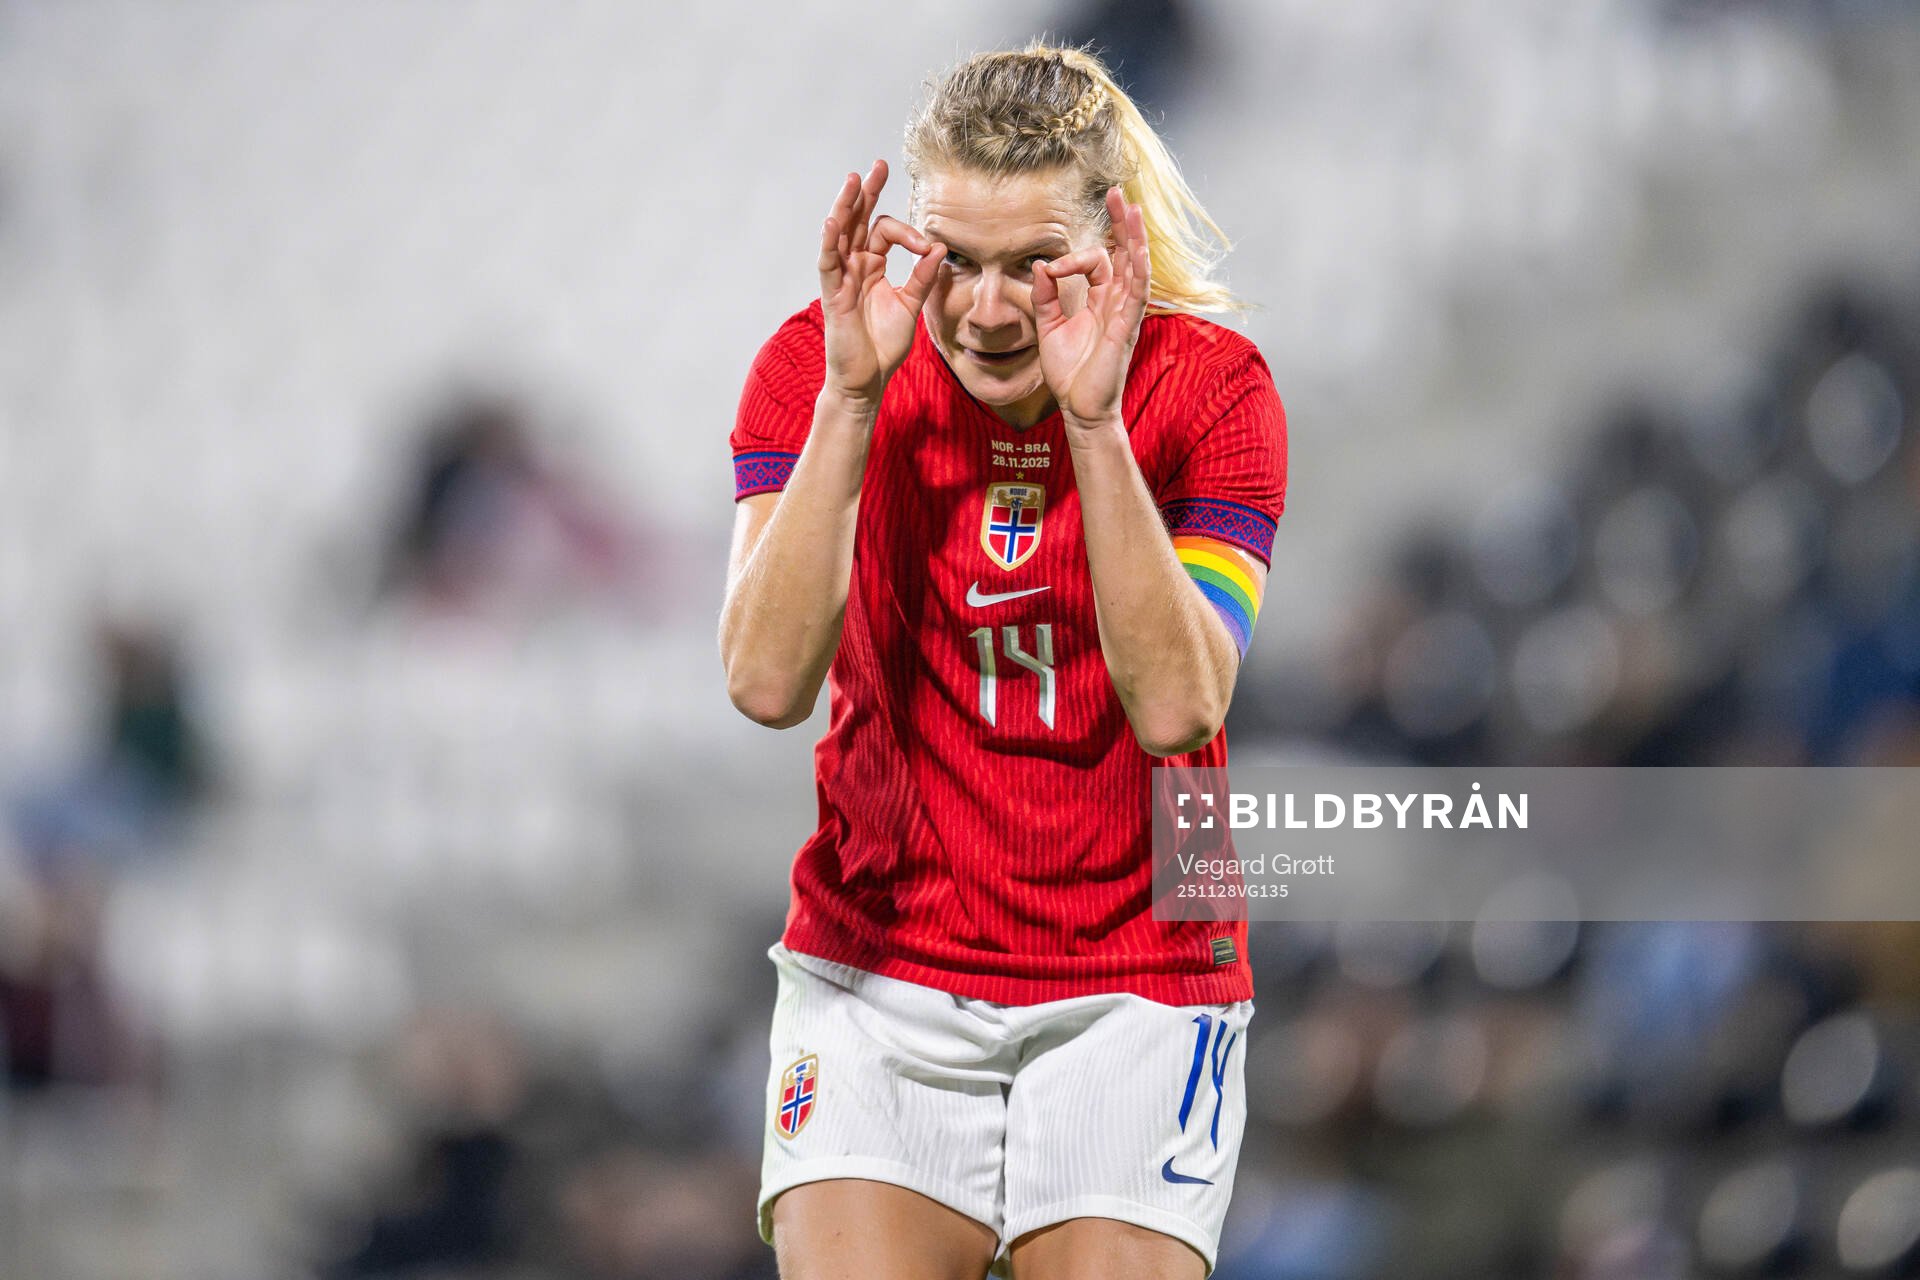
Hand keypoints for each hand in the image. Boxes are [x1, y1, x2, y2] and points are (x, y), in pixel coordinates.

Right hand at [817, 159, 944, 408]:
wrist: (868, 379)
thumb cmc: (884, 345)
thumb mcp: (911, 305)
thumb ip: (924, 277)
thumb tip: (939, 247)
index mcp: (872, 267)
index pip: (884, 232)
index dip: (908, 233)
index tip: (927, 247)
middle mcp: (854, 266)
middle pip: (857, 221)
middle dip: (868, 193)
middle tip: (879, 166)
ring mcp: (841, 278)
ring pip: (840, 234)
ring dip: (846, 207)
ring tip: (854, 180)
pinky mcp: (833, 294)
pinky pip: (828, 263)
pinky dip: (830, 242)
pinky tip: (834, 221)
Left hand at [1032, 187, 1149, 430]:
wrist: (1079, 408)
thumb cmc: (1069, 372)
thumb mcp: (1049, 327)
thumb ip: (1044, 296)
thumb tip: (1040, 265)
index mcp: (1100, 300)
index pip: (1096, 262)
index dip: (1072, 258)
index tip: (1049, 271)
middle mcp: (1116, 302)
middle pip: (1125, 253)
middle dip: (1121, 222)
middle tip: (1118, 192)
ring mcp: (1125, 314)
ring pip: (1135, 266)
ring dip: (1134, 236)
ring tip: (1132, 207)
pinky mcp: (1127, 328)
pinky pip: (1136, 294)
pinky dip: (1138, 269)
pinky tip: (1138, 249)